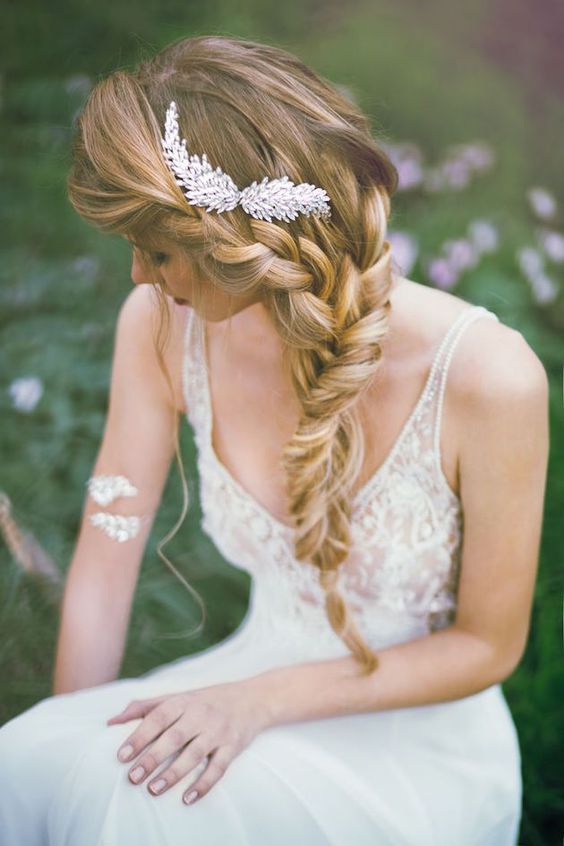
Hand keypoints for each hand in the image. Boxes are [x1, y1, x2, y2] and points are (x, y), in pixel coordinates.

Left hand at [106, 678, 269, 804]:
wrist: (252, 698)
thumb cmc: (206, 700)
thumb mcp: (178, 696)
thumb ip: (145, 707)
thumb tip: (110, 721)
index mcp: (184, 701)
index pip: (158, 717)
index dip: (139, 735)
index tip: (121, 756)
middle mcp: (201, 715)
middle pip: (174, 737)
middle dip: (152, 758)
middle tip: (132, 777)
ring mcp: (218, 731)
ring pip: (194, 754)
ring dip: (174, 773)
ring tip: (153, 790)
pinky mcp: (233, 746)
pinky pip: (218, 767)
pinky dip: (204, 784)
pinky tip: (188, 799)